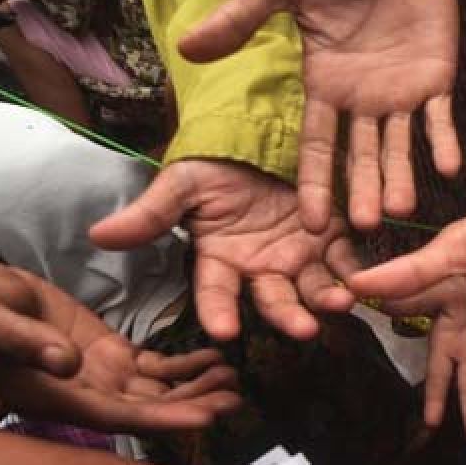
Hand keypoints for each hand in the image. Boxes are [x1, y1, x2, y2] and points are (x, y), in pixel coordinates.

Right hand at [0, 260, 241, 432]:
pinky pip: (152, 368)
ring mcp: (98, 377)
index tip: (205, 419)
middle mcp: (83, 397)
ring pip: (156, 391)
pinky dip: (184, 366)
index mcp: (55, 399)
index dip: (163, 420)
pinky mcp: (107, 355)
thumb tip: (67, 364)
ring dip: (195, 388)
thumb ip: (26, 342)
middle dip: (191, 407)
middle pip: (147, 411)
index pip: (119, 419)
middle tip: (235, 401)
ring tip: (234, 380)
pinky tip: (214, 359)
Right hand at [90, 159, 357, 341]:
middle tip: (303, 329)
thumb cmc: (214, 163)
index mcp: (221, 260)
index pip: (216, 293)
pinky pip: (347, 259)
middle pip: (274, 299)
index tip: (225, 331)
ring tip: (341, 303)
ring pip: (313, 287)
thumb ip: (150, 214)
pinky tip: (367, 280)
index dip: (219, 311)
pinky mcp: (332, 238)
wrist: (258, 133)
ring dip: (327, 298)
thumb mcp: (182, 183)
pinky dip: (357, 270)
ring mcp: (298, 256)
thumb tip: (97, 235)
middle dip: (287, 315)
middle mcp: (261, 268)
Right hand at [179, 0, 460, 232]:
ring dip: (400, 177)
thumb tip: (186, 47)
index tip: (311, 223)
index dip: (314, 183)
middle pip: (358, 156)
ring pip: (399, 146)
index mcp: (323, 86)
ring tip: (401, 211)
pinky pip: (441, 115)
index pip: (315, 145)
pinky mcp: (437, 75)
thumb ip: (240, 19)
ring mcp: (400, 91)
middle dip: (359, 192)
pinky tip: (448, 168)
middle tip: (360, 230)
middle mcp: (361, 99)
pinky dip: (445, 140)